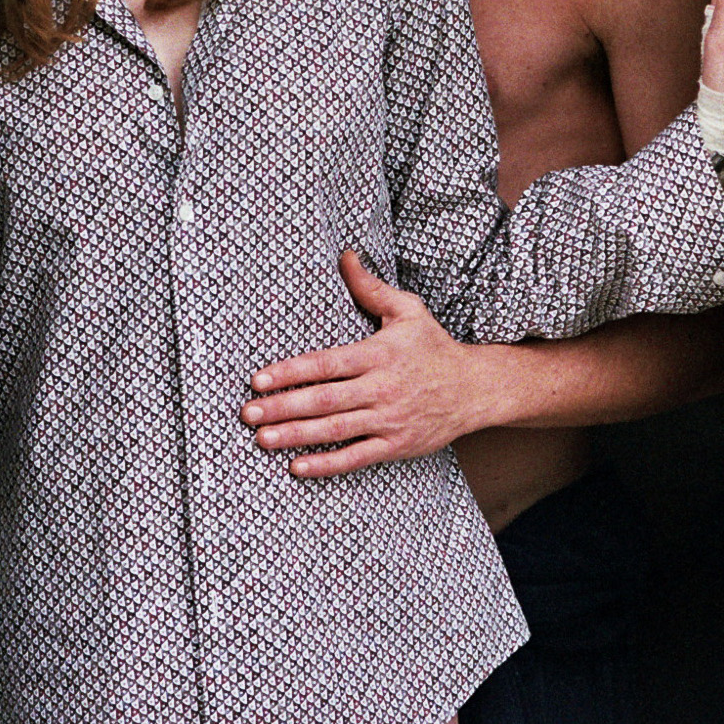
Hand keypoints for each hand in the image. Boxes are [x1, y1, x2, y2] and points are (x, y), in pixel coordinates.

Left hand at [240, 250, 485, 475]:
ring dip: (296, 436)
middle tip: (248, 413)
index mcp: (378, 354)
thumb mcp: (407, 310)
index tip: (259, 380)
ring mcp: (389, 419)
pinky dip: (327, 465)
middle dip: (283, 407)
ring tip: (262, 439)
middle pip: (325, 400)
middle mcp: (382, 388)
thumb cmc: (434, 348)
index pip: (327, 363)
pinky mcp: (396, 444)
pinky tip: (297, 467)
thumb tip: (345, 256)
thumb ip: (371, 288)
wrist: (475, 389)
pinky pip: (356, 457)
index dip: (291, 372)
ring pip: (336, 430)